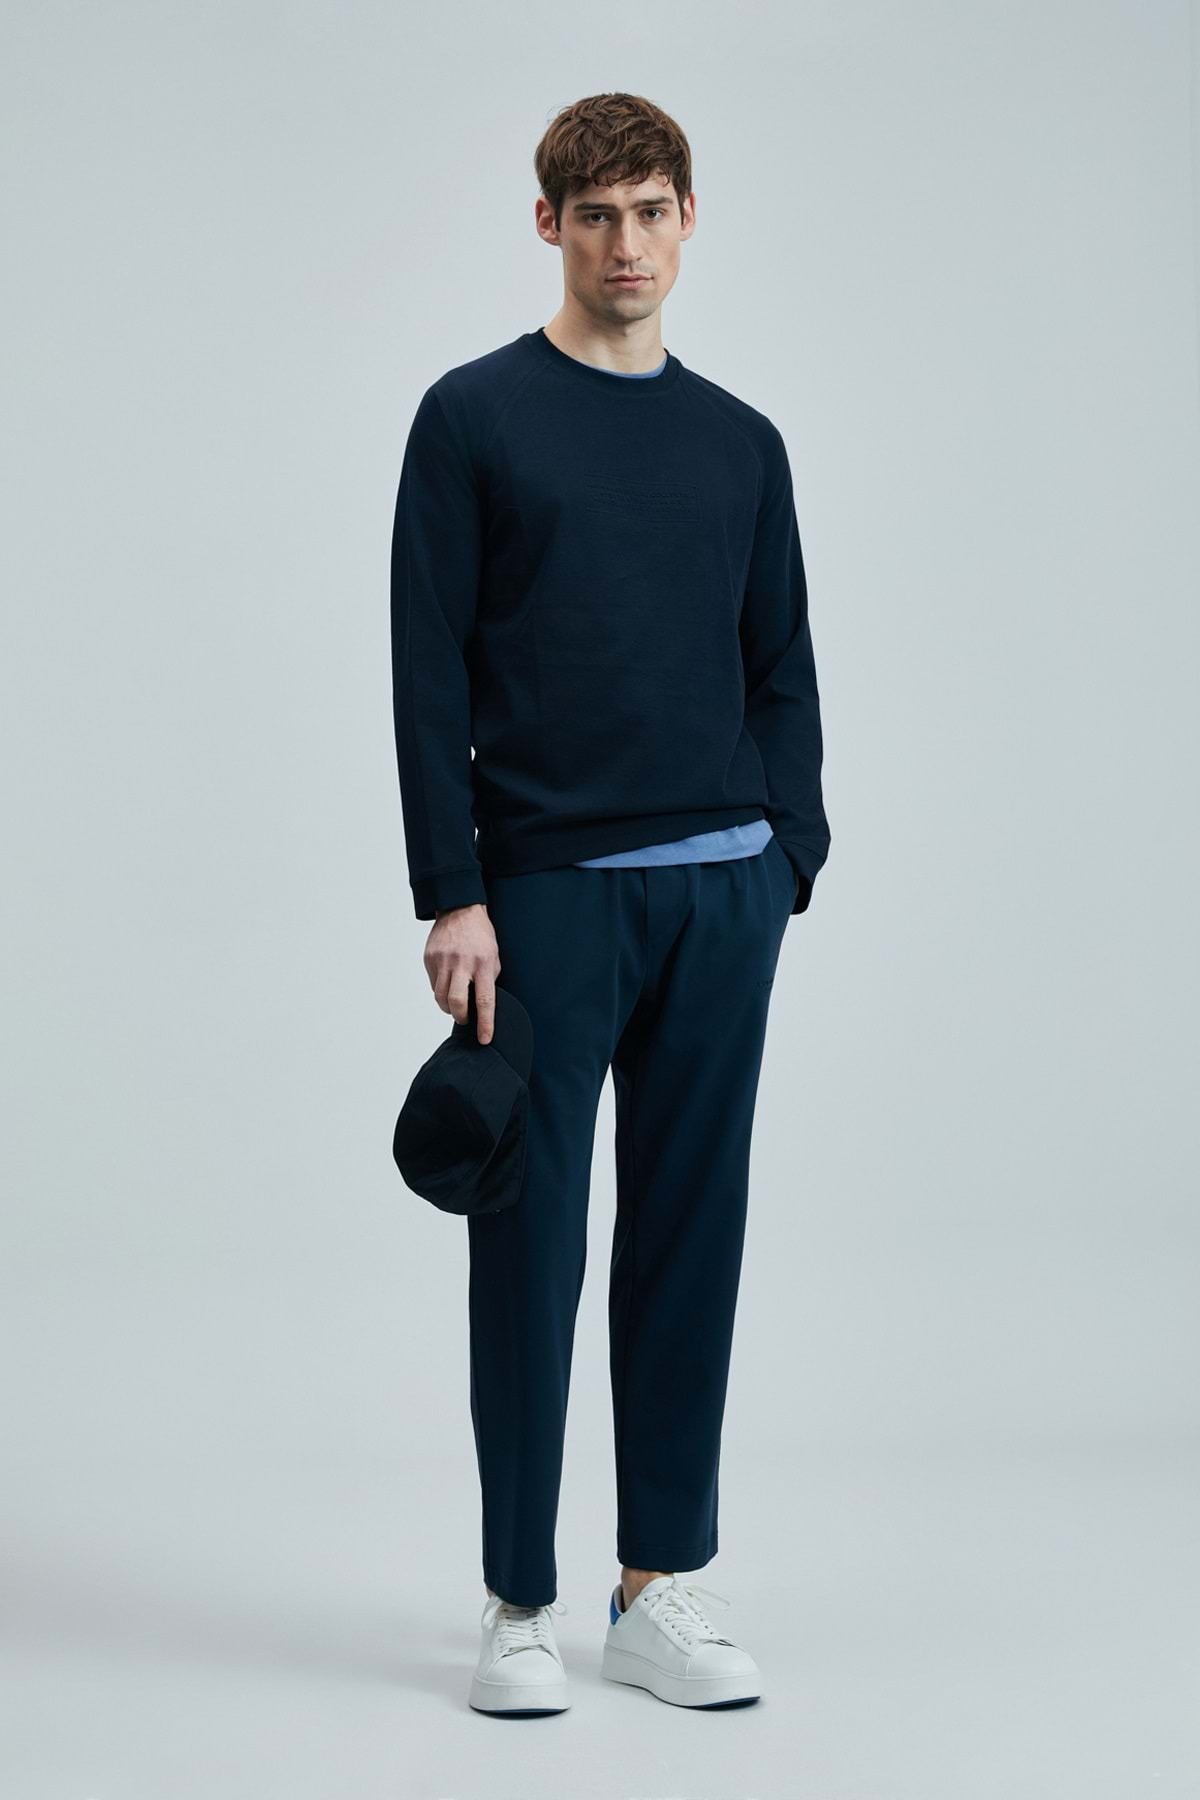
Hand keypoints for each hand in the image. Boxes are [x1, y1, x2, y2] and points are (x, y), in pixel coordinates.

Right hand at [426, 904, 500, 1044]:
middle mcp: (461, 962)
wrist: (459, 910)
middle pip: (456, 1002)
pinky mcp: (429, 959)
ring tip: (455, 1005)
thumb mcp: (494, 956)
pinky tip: (448, 984)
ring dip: (448, 1007)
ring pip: (441, 997)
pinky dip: (441, 991)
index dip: (485, 1023)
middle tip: (464, 1018)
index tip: (484, 1039)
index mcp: (483, 963)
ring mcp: (443, 960)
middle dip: (460, 1017)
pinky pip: (434, 985)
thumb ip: (489, 979)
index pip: (485, 1000)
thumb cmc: (481, 935)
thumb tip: (483, 1005)